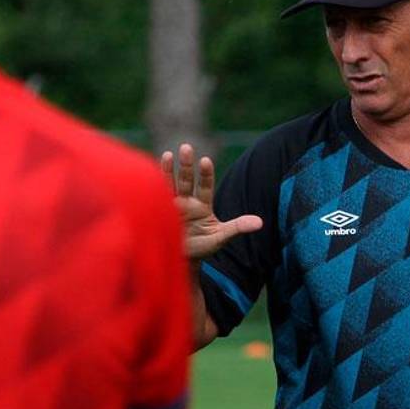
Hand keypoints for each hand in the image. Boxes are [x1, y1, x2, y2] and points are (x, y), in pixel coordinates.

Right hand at [161, 143, 261, 258]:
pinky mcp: (160, 214)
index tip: (205, 160)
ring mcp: (172, 207)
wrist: (182, 261)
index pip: (206, 186)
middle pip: (187, 180)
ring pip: (171, 185)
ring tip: (169, 154)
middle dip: (186, 165)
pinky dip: (154, 187)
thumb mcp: (221, 237)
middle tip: (186, 147)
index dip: (206, 174)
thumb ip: (237, 227)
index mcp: (202, 206)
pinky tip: (149, 174)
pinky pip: (157, 198)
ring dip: (168, 171)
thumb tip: (260, 223)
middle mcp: (187, 203)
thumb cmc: (203, 248)